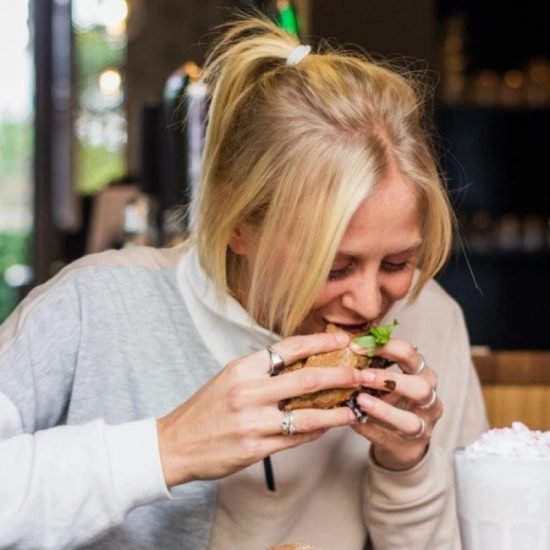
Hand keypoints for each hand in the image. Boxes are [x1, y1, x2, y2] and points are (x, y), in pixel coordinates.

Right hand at [157, 331, 365, 487]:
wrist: (175, 444)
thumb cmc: (205, 409)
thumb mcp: (229, 378)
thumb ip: (261, 371)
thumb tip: (299, 363)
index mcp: (242, 368)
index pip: (290, 348)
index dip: (321, 343)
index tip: (344, 341)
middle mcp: (248, 391)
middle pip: (307, 379)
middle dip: (341, 375)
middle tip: (362, 373)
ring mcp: (253, 422)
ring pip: (308, 414)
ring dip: (337, 411)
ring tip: (354, 408)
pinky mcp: (255, 448)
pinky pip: (296, 438)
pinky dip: (316, 431)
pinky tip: (328, 426)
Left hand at [350, 339, 440, 470]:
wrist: (401, 441)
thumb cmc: (391, 401)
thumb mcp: (387, 380)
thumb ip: (373, 363)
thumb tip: (348, 341)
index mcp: (423, 374)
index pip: (410, 354)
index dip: (385, 348)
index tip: (356, 346)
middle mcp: (429, 400)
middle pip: (420, 387)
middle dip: (390, 380)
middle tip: (361, 376)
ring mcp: (423, 427)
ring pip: (410, 420)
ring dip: (383, 409)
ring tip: (360, 400)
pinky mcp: (409, 448)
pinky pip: (389, 439)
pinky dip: (370, 429)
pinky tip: (353, 420)